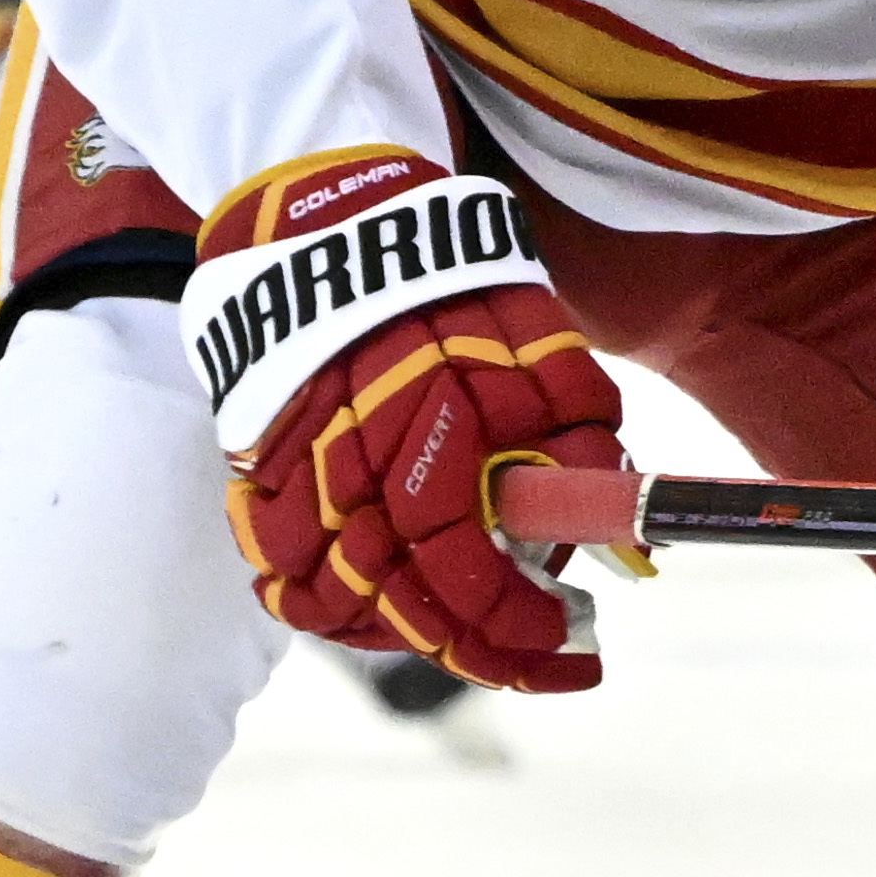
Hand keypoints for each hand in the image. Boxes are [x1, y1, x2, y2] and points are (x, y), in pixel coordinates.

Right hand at [194, 153, 627, 689]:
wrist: (338, 219)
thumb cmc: (455, 281)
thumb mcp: (543, 346)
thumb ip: (580, 437)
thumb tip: (622, 533)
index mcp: (427, 437)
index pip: (466, 575)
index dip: (520, 629)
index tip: (575, 649)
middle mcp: (350, 466)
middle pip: (402, 607)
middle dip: (480, 649)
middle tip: (538, 657)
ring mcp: (291, 472)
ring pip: (332, 600)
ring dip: (404, 633)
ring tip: (467, 634)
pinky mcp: (254, 465)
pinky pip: (275, 566)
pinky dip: (324, 602)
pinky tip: (381, 605)